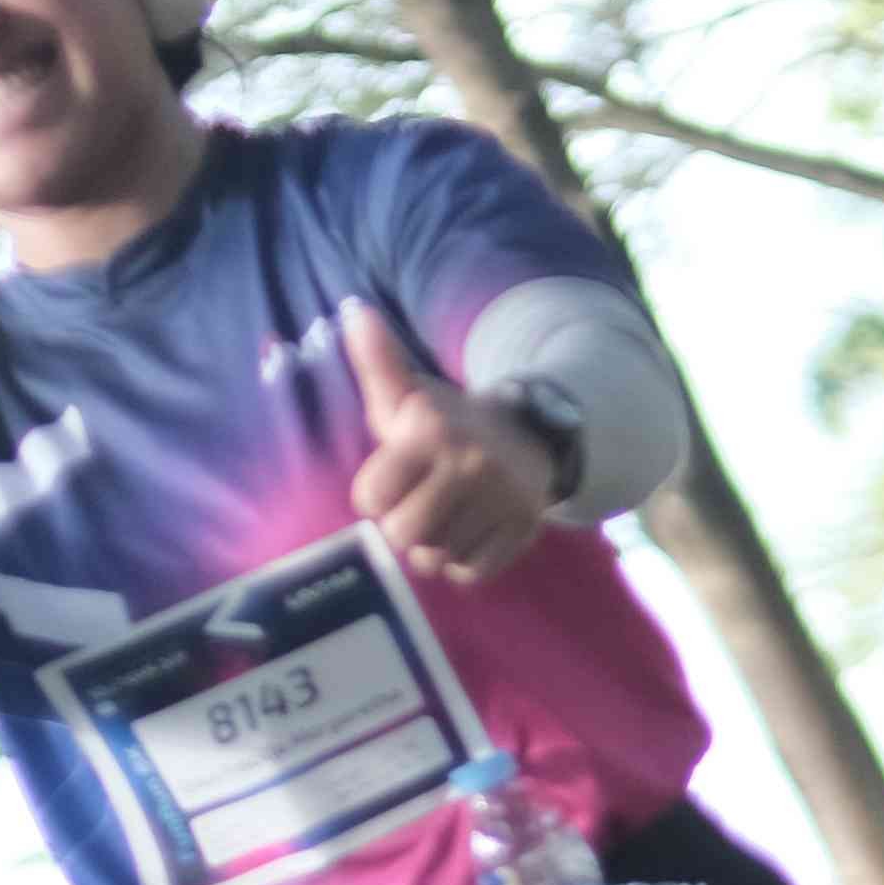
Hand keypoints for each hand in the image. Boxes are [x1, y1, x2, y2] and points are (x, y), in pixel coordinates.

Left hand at [339, 295, 561, 582]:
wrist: (530, 433)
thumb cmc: (448, 422)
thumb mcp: (409, 394)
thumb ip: (376, 361)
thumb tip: (353, 312)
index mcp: (431, 430)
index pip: (371, 498)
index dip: (376, 495)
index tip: (395, 479)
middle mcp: (468, 462)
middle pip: (404, 534)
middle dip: (405, 527)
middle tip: (421, 504)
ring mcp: (500, 497)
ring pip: (437, 558)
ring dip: (434, 546)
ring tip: (446, 517)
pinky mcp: (523, 527)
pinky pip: (470, 572)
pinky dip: (463, 561)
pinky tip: (469, 532)